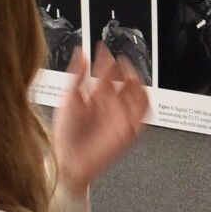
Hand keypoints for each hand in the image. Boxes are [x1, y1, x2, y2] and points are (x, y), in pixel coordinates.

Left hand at [51, 46, 146, 198]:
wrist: (68, 162)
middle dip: (124, 68)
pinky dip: (145, 102)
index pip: (106, 73)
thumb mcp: (67, 100)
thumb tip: (81, 53)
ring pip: (138, 94)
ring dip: (137, 82)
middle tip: (119, 59)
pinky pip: (143, 114)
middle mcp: (110, 105)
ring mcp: (120, 117)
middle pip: (124, 81)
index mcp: (96, 97)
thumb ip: (76, 76)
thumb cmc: (65, 136)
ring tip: (130, 72)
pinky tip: (139, 92)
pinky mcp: (129, 130)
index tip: (102, 49)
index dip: (106, 60)